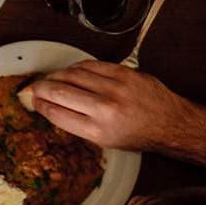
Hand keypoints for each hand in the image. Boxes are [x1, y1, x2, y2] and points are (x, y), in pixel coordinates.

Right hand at [28, 60, 189, 150]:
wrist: (171, 123)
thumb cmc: (137, 135)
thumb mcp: (104, 140)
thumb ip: (77, 123)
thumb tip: (50, 105)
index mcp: (98, 130)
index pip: (56, 112)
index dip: (40, 104)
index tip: (34, 101)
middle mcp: (105, 109)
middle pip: (58, 91)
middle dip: (40, 87)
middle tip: (35, 88)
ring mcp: (115, 88)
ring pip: (71, 74)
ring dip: (56, 75)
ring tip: (51, 79)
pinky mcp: (123, 72)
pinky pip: (89, 65)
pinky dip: (75, 67)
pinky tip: (71, 72)